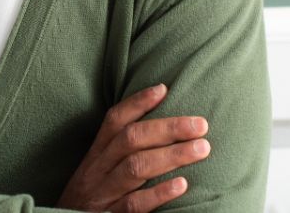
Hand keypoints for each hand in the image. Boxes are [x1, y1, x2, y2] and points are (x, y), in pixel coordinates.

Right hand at [56, 84, 209, 211]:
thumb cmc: (88, 202)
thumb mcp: (96, 174)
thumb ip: (117, 155)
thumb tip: (158, 132)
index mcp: (95, 157)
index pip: (114, 121)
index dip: (137, 103)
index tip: (164, 88)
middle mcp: (96, 171)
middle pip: (130, 140)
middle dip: (167, 128)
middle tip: (201, 124)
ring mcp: (102, 195)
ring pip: (135, 167)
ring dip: (171, 155)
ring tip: (202, 148)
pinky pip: (134, 205)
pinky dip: (158, 193)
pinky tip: (182, 185)